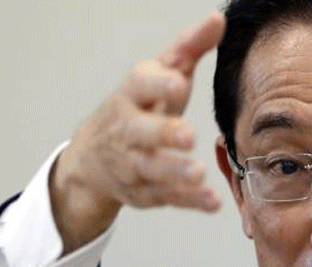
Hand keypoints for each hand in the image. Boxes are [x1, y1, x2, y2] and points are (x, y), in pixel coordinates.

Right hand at [50, 12, 225, 253]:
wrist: (93, 157)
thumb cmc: (139, 107)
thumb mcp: (159, 74)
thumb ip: (189, 49)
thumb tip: (217, 19)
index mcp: (133, 95)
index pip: (140, 85)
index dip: (158, 84)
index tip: (178, 83)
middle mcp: (128, 130)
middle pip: (142, 131)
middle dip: (163, 133)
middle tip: (188, 135)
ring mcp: (134, 163)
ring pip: (152, 168)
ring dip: (175, 172)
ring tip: (198, 173)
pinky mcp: (145, 191)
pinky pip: (167, 197)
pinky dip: (189, 201)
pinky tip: (211, 202)